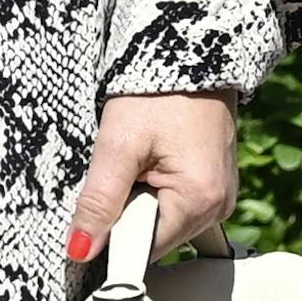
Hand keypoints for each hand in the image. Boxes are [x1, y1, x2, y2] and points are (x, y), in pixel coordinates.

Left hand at [65, 91, 240, 278]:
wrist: (187, 50)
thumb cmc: (157, 90)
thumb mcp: (118, 145)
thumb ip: (99, 202)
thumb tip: (81, 250)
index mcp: (200, 201)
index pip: (144, 250)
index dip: (113, 235)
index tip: (99, 210)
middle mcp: (219, 206)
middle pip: (155, 238)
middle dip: (129, 214)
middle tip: (124, 170)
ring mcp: (220, 195)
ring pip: (163, 222)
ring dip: (141, 200)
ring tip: (140, 160)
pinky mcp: (213, 183)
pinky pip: (175, 205)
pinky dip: (155, 189)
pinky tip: (151, 162)